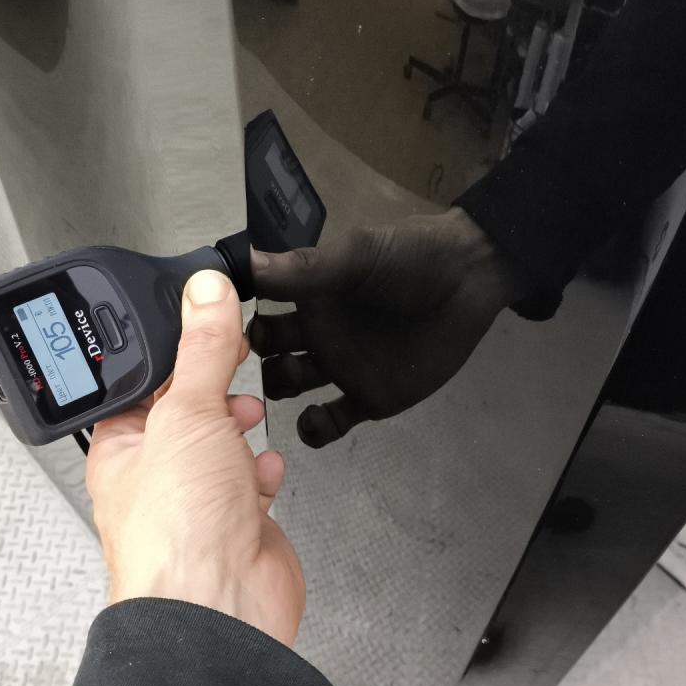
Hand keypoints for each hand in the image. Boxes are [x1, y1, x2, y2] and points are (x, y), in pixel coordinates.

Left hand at [85, 270, 304, 645]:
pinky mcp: (238, 525)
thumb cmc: (178, 531)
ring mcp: (198, 504)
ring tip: (245, 418)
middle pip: (186, 413)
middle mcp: (155, 477)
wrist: (222, 606)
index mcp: (120, 449)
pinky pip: (249, 485)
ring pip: (219, 449)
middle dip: (213, 391)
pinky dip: (260, 472)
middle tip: (230, 364)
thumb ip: (202, 350)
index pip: (143, 384)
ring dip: (238, 431)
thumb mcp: (188, 413)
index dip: (172, 352)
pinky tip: (264, 469)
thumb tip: (204, 292)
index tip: (200, 319)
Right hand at [249, 208, 527, 447]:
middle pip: (264, 352)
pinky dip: (314, 428)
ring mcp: (341, 367)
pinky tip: (312, 419)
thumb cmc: (413, 257)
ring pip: (289, 385)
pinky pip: (330, 422)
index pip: (254, 308)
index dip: (232, 319)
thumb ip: (303, 268)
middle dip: (247, 357)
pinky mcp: (369, 397)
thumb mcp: (356, 257)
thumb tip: (242, 264)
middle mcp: (317, 332)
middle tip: (240, 363)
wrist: (469, 281)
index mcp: (308, 295)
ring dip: (277, 388)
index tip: (215, 326)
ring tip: (282, 384)